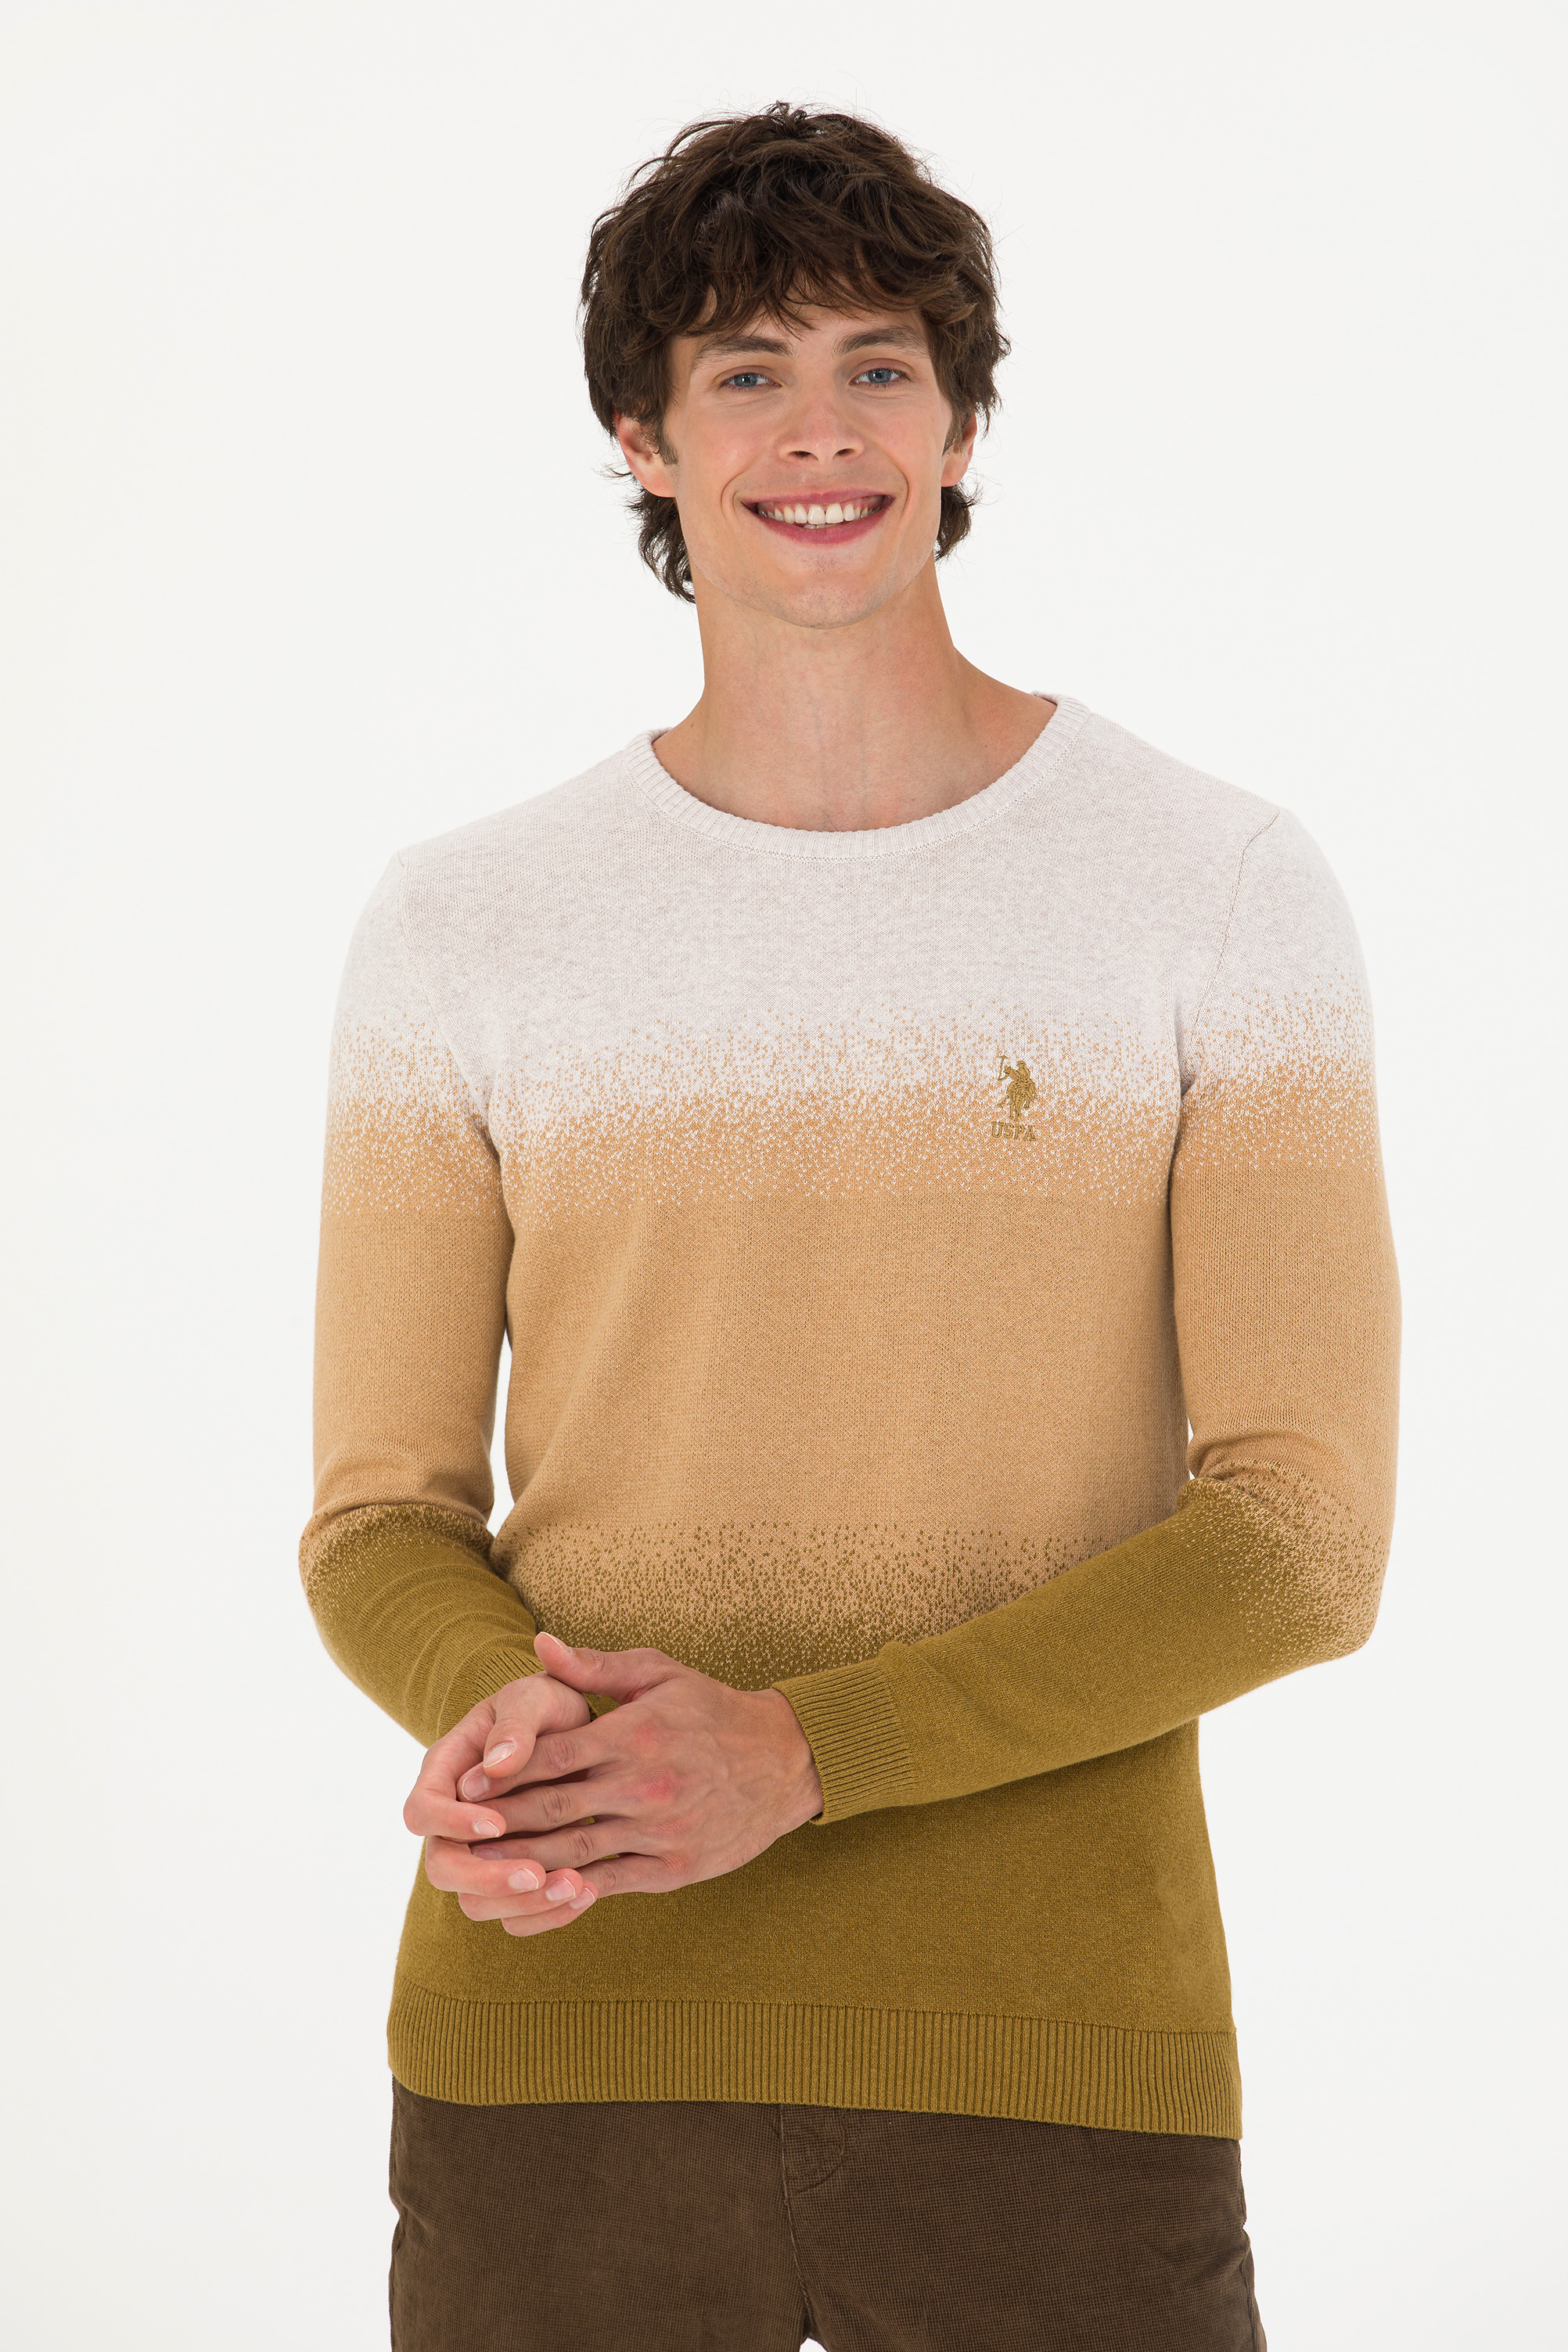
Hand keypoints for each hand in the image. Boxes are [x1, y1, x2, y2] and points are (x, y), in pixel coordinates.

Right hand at [404, 1669, 601, 1934]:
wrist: (582, 1728)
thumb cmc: (549, 1705)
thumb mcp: (536, 1699)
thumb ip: (516, 1724)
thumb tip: (494, 1766)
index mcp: (447, 1771)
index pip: (422, 1811)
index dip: (451, 1825)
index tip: (498, 1824)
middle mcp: (455, 1818)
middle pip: (442, 1868)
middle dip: (486, 1879)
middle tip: (535, 1875)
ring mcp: (482, 1852)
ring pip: (477, 1902)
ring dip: (524, 1902)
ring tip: (576, 1884)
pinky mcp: (513, 1874)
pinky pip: (516, 1913)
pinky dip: (548, 1912)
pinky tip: (586, 1892)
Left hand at [433, 1631, 825, 1934]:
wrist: (784, 1762)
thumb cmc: (711, 1709)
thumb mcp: (659, 1673)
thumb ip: (595, 1666)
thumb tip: (538, 1646)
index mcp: (635, 1734)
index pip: (555, 1755)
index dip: (506, 1771)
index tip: (466, 1781)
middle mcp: (644, 1784)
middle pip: (555, 1808)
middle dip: (502, 1822)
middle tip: (455, 1832)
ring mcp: (659, 1829)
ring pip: (575, 1852)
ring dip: (523, 1864)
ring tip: (478, 1871)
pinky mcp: (672, 1867)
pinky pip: (609, 1882)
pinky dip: (569, 1892)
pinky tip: (535, 1895)